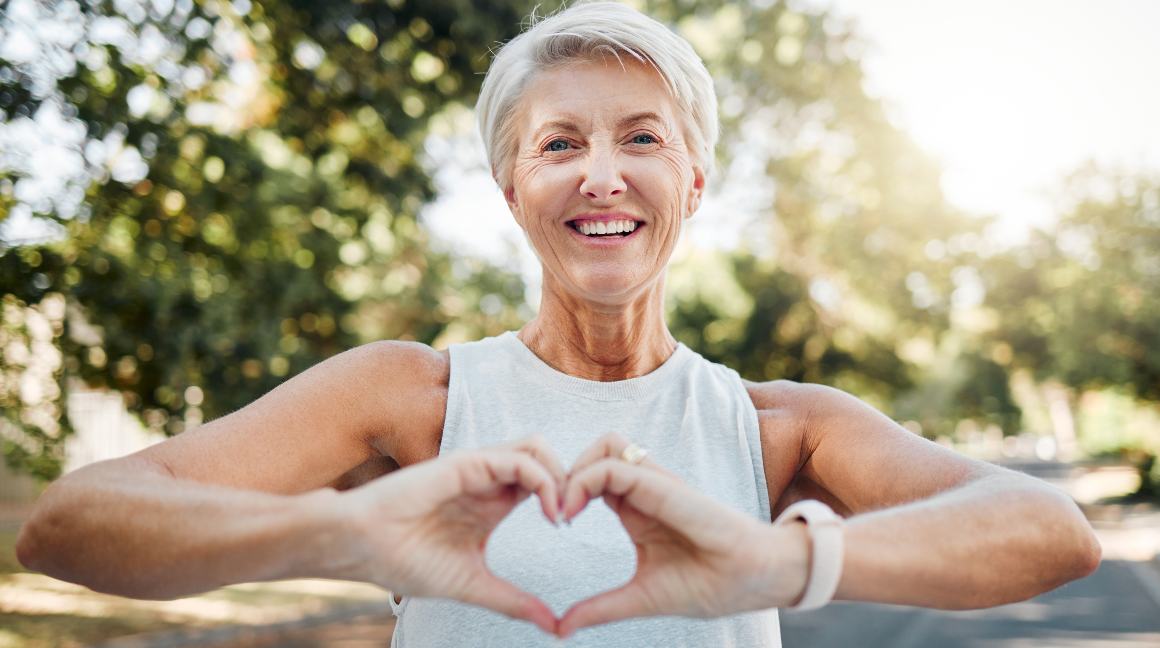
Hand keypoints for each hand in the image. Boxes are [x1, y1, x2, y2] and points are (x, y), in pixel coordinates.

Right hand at [339, 435, 566, 633]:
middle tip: (574, 517)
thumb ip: (514, 601)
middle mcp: (489, 481)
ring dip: (560, 476)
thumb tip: (553, 627)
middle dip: (572, 482)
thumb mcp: (473, 585)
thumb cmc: (405, 561)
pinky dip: (543, 480)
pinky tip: (548, 511)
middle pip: (547, 459)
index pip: (543, 484)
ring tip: (561, 514)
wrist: (362, 548)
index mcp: (493, 503)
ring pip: (537, 449)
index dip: (566, 499)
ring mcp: (479, 469)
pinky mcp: (467, 464)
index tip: (571, 531)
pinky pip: (518, 459)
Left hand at [556, 433, 809, 637]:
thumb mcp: (641, 597)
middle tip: (551, 511)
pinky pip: (617, 465)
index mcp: (636, 510)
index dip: (566, 492)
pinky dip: (586, 479)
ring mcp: (656, 483)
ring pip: (605, 445)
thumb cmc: (710, 585)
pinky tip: (573, 511)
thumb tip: (560, 628)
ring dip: (576, 468)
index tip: (553, 523)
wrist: (757, 580)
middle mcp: (644, 490)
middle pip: (595, 452)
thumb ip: (601, 608)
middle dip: (564, 473)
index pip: (592, 478)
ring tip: (563, 509)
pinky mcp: (664, 486)